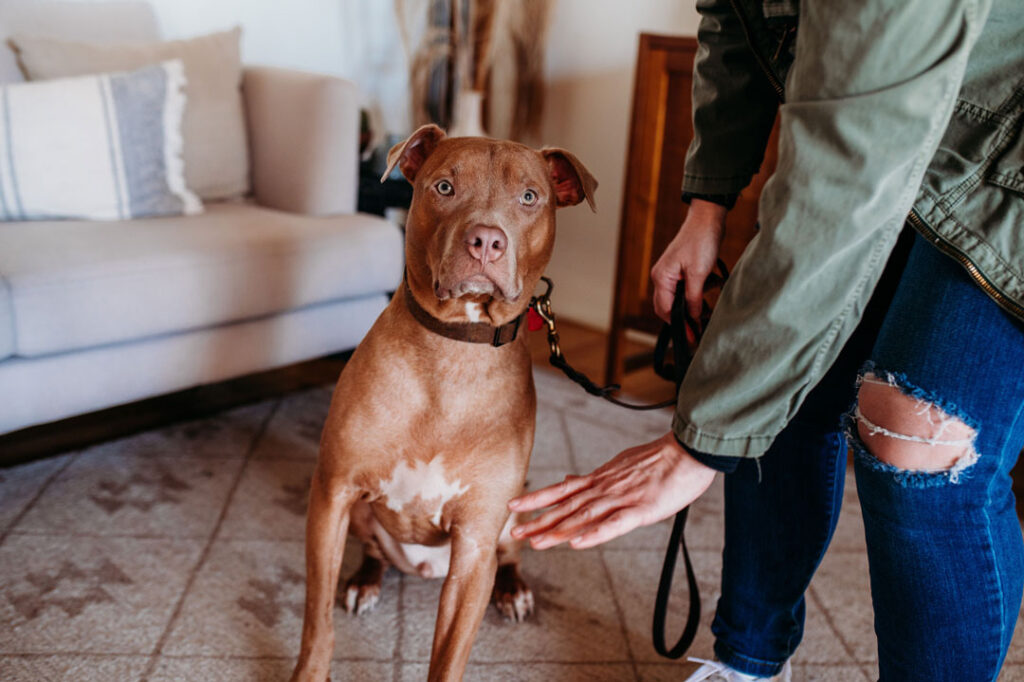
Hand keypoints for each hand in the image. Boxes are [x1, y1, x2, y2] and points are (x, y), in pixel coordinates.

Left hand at [508, 433, 716, 549]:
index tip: (515, 506)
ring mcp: (621, 499)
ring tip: (536, 542)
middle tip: (514, 533)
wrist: (688, 450)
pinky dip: (594, 534)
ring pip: (584, 517)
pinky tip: (577, 543)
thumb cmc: (659, 459)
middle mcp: (605, 488)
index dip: (537, 499)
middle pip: (566, 506)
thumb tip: (570, 478)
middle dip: (539, 520)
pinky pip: (614, 525)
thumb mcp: (620, 464)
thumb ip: (595, 477)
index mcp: (600, 479)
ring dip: (558, 530)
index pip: (562, 490)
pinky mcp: (641, 510)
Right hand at [651, 199, 727, 322]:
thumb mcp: (699, 273)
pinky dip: (690, 299)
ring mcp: (669, 274)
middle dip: (679, 321)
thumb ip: (693, 297)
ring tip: (701, 319)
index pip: (665, 309)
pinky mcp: (679, 271)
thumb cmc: (701, 241)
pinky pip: (681, 291)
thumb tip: (692, 316)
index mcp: (661, 277)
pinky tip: (702, 303)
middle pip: (665, 307)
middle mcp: (661, 276)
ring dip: (686, 310)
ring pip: (673, 300)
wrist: (707, 219)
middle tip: (695, 333)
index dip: (678, 324)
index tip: (691, 335)